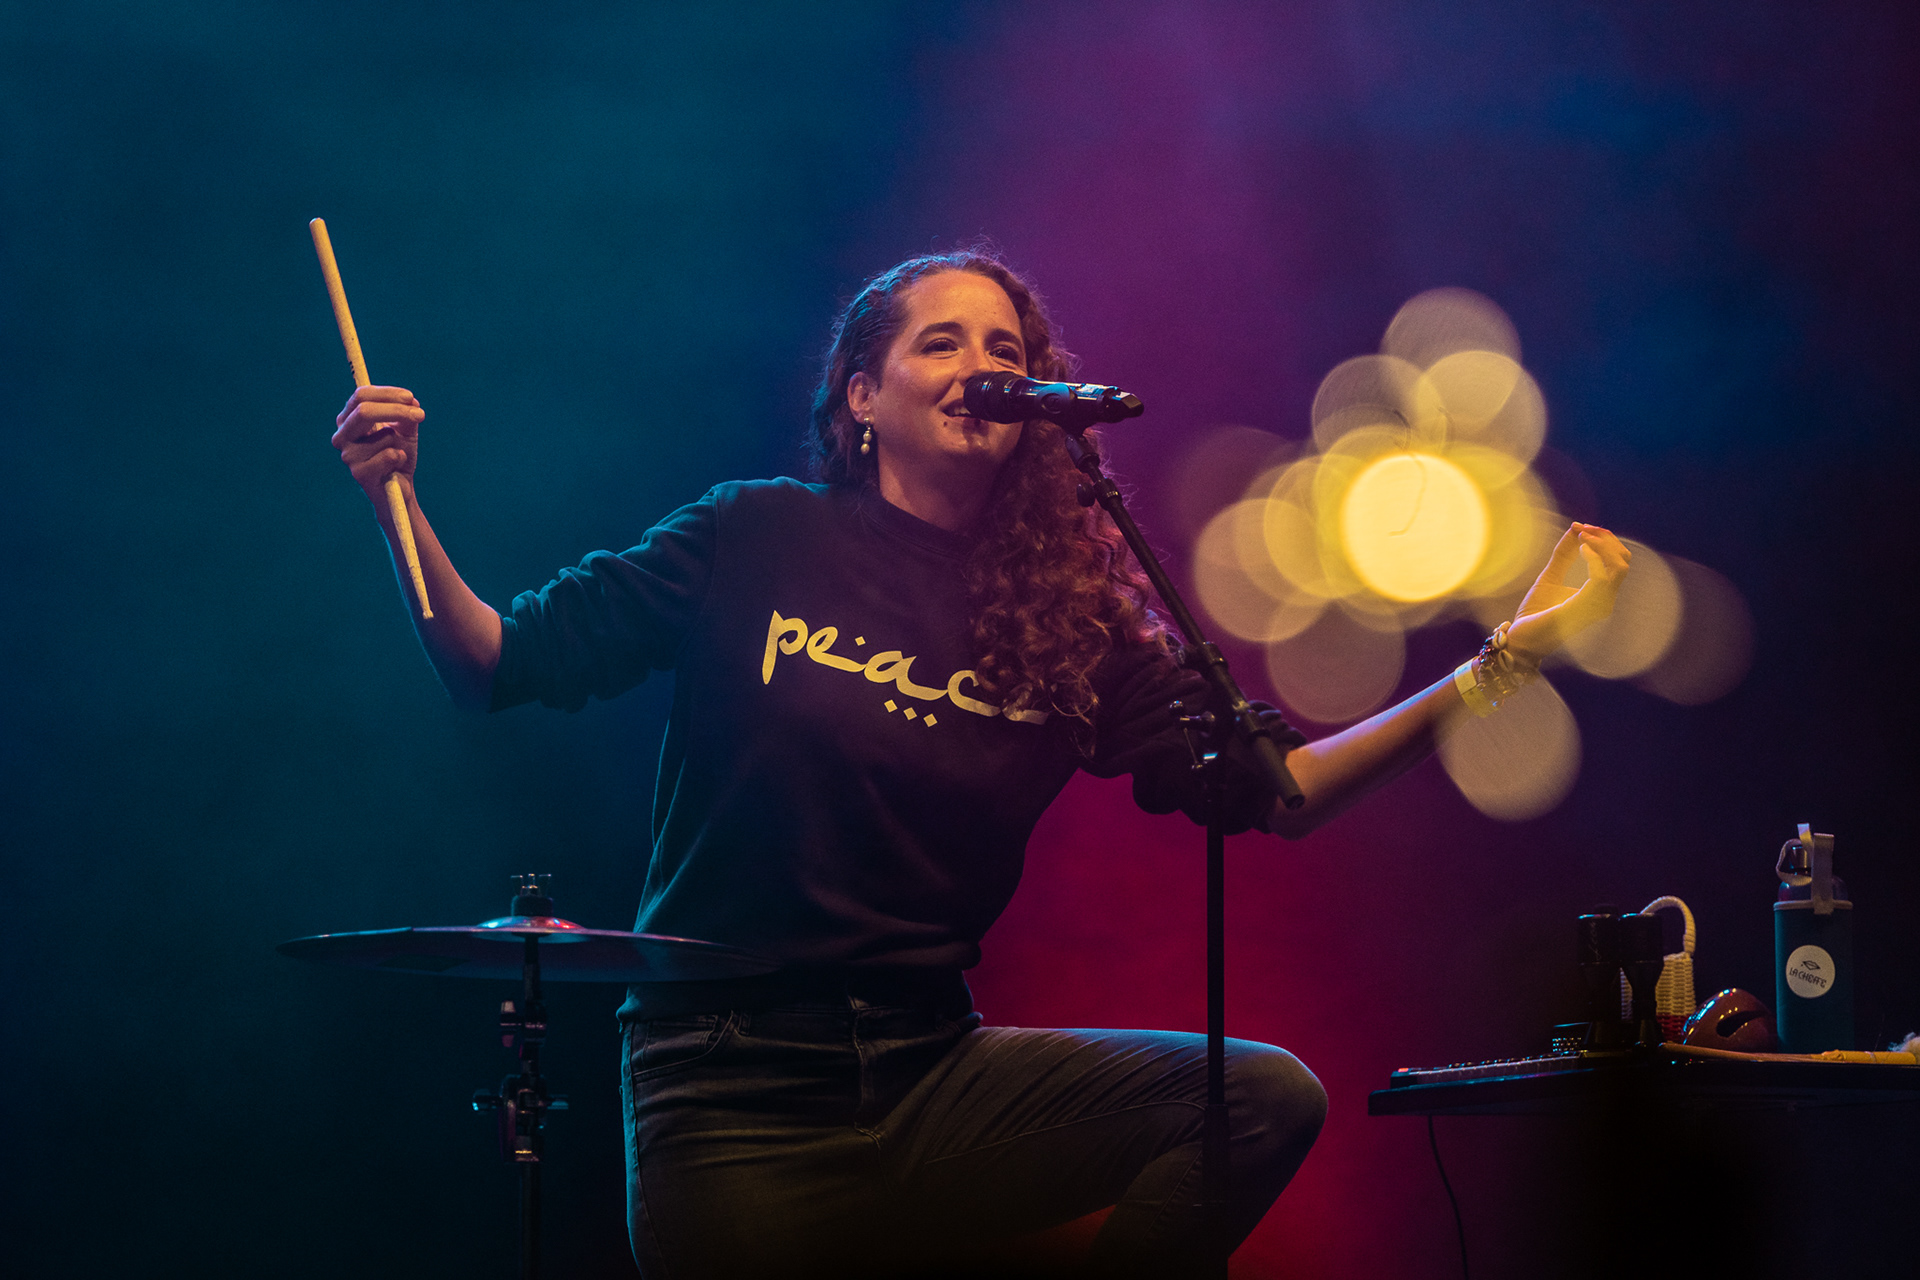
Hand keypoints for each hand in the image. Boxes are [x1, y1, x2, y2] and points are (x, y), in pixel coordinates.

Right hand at [331, 385, 423, 504]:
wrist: (399, 488)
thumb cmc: (398, 454)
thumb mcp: (405, 430)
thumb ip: (406, 414)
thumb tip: (411, 401)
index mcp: (348, 419)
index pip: (361, 395)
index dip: (387, 393)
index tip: (411, 398)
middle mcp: (342, 435)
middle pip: (364, 411)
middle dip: (396, 410)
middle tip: (420, 415)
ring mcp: (348, 455)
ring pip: (383, 435)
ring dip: (400, 442)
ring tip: (399, 453)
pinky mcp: (359, 473)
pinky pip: (389, 456)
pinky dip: (401, 457)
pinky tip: (396, 466)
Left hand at [1504, 522, 1631, 662]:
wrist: (1521, 638)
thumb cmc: (1536, 612)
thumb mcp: (1550, 576)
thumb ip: (1563, 554)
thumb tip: (1574, 528)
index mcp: (1599, 594)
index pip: (1618, 562)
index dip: (1604, 540)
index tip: (1582, 527)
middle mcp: (1604, 601)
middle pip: (1624, 561)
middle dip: (1606, 539)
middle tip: (1584, 529)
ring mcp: (1597, 606)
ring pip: (1619, 567)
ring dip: (1601, 545)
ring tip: (1581, 536)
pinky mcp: (1585, 608)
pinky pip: (1602, 578)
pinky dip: (1594, 558)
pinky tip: (1581, 549)